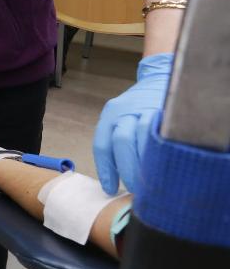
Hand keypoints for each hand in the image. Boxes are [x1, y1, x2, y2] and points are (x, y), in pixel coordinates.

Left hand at [93, 52, 170, 193]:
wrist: (159, 79)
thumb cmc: (138, 108)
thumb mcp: (122, 119)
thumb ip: (118, 143)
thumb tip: (118, 180)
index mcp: (109, 115)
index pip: (102, 145)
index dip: (106, 170)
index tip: (110, 189)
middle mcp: (125, 111)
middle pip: (121, 142)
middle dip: (127, 169)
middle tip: (136, 189)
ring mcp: (147, 109)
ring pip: (143, 138)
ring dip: (146, 163)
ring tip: (152, 182)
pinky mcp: (166, 111)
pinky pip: (163, 134)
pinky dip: (163, 151)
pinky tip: (165, 164)